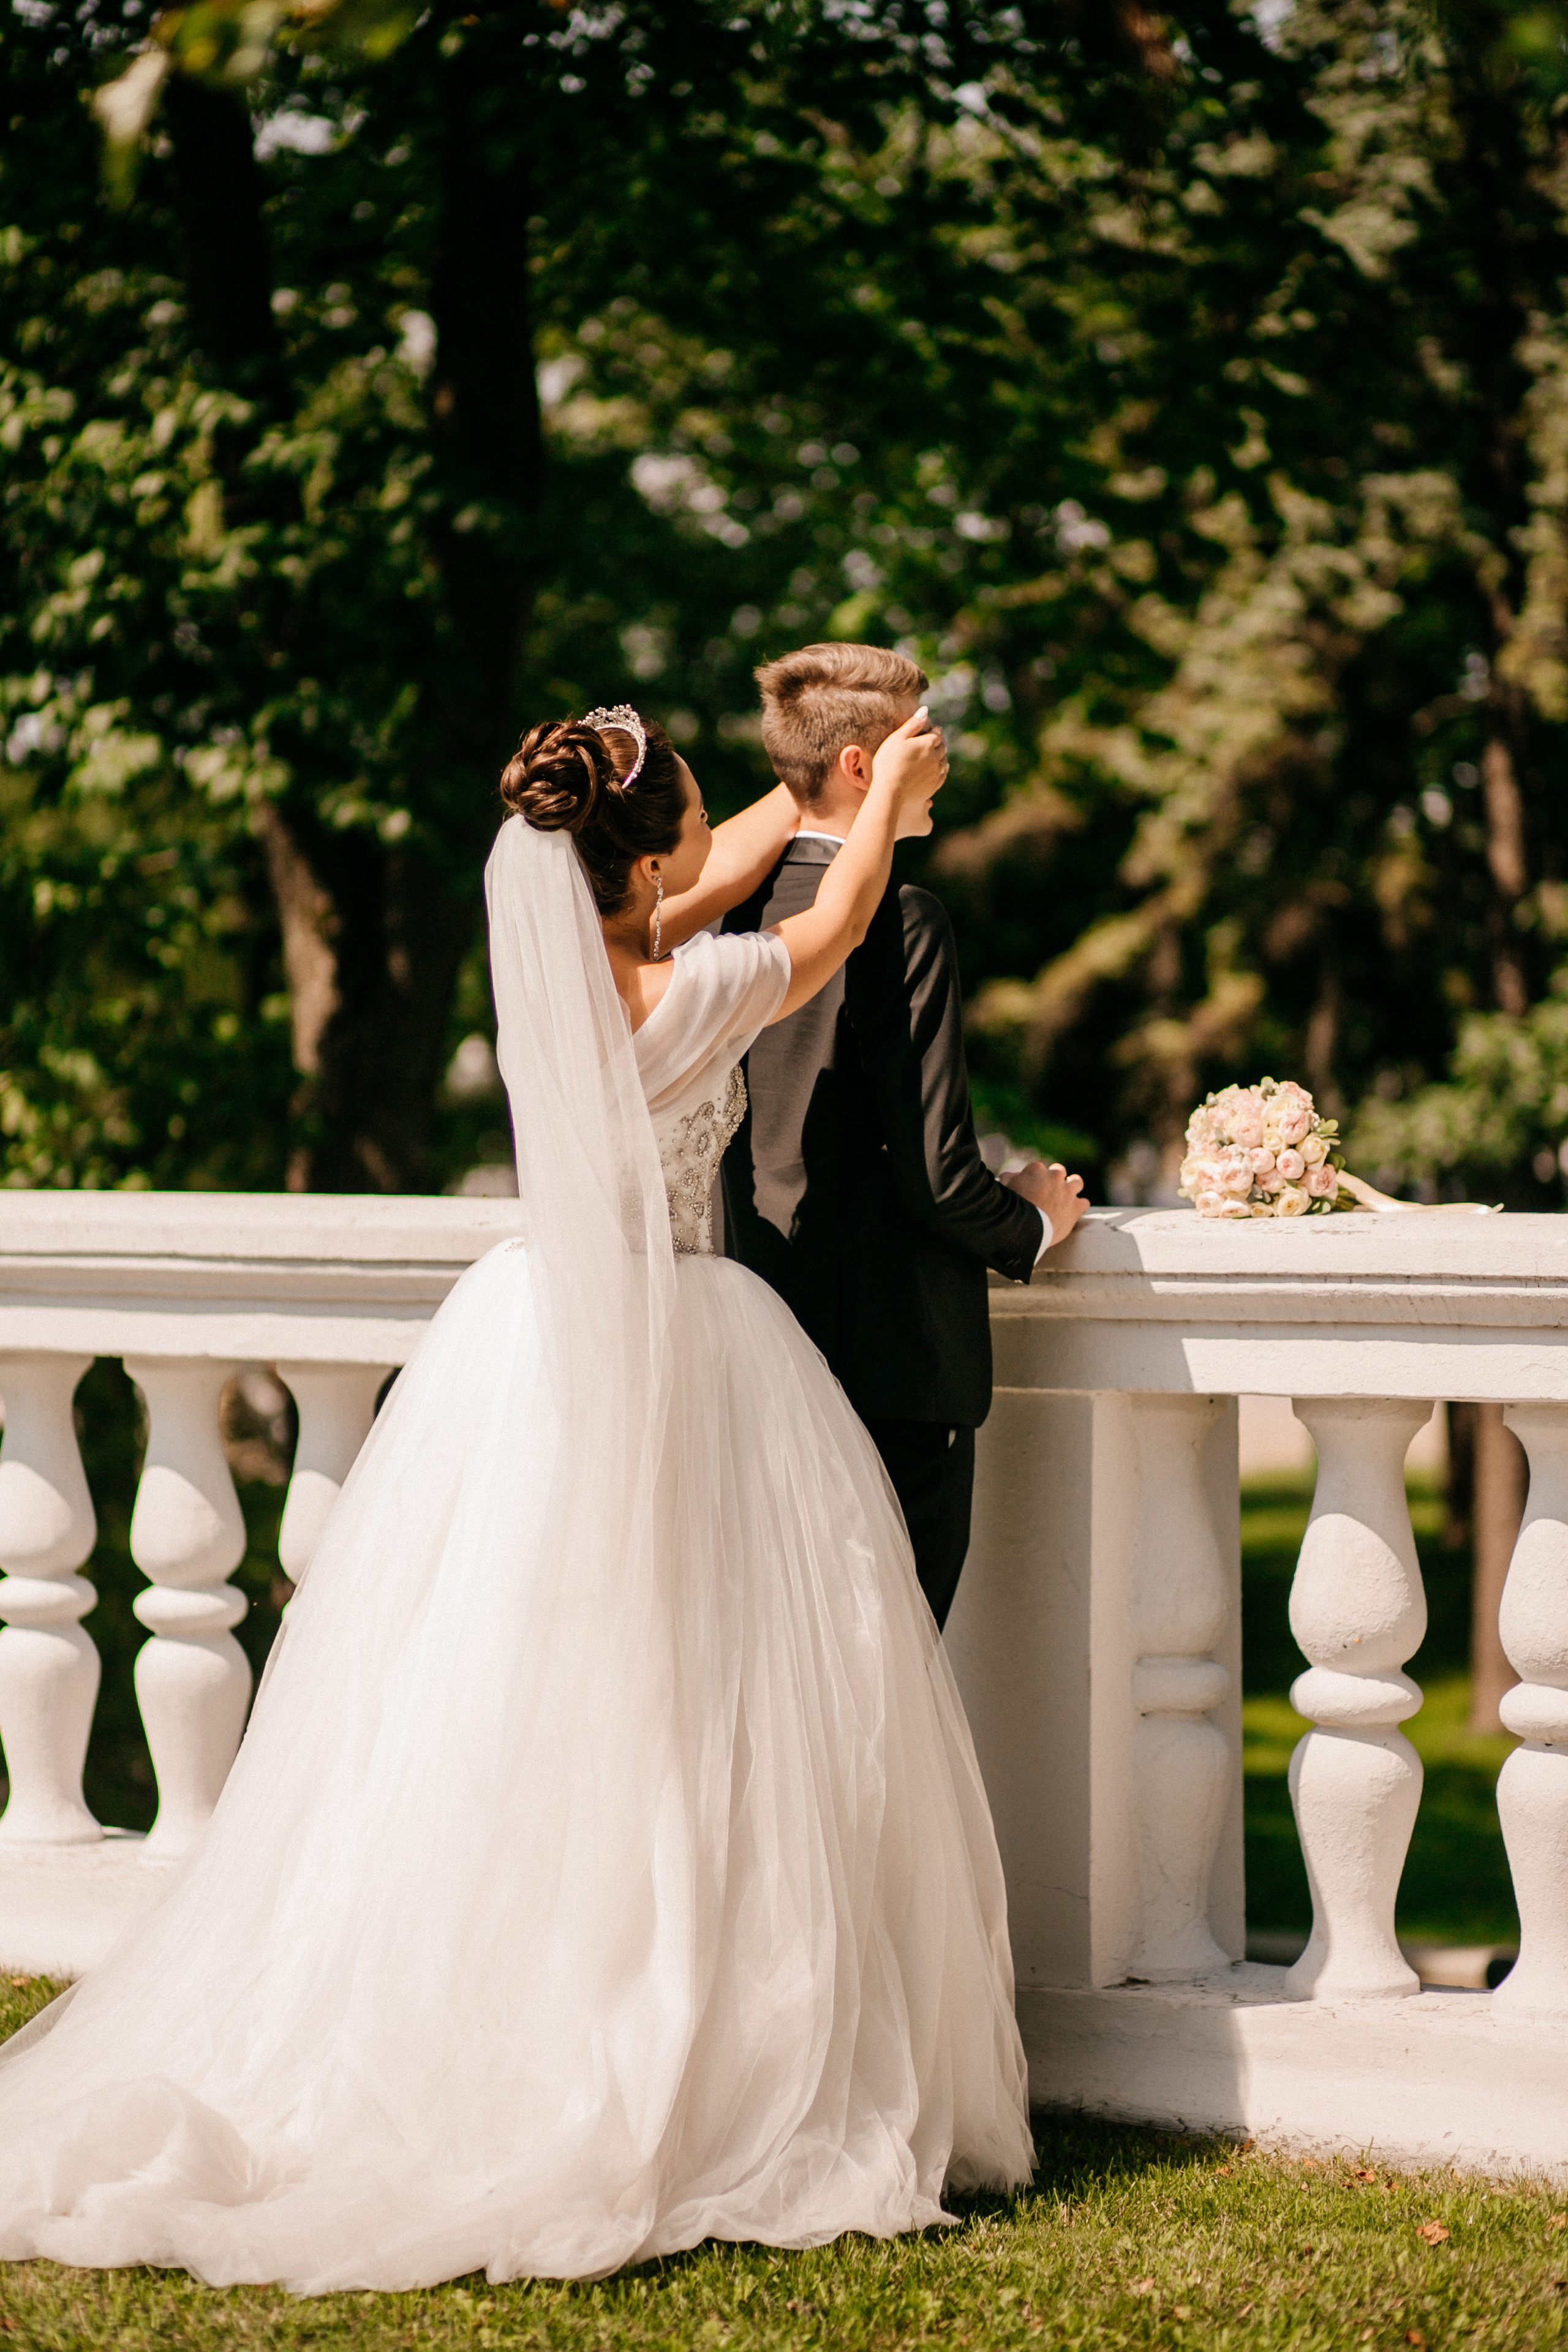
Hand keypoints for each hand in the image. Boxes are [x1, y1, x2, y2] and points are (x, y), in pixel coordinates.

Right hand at [869, 706, 947, 836]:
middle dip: (940, 742)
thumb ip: (912, 724)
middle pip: (942, 747)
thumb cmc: (888, 762)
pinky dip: (942, 770)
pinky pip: (942, 775)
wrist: (889, 791)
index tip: (933, 729)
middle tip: (936, 740)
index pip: (937, 733)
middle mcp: (935, 757)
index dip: (935, 730)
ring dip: (942, 756)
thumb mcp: (897, 738)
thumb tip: (925, 710)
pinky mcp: (933, 786)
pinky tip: (940, 769)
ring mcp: (935, 773)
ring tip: (938, 754)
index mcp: (927, 743)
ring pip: (944, 761)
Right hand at [1002, 1159, 1088, 1247]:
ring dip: (1072, 1186)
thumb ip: (1009, 1177)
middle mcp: (1055, 1176)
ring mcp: (1068, 1191)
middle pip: (1059, 1171)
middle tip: (1049, 1191)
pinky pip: (1084, 1202)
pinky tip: (1072, 1211)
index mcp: (1037, 1169)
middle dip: (1055, 1179)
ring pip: (1077, 1182)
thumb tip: (1012, 1175)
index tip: (1032, 1187)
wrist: (1025, 1227)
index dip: (1035, 1178)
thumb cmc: (1011, 1207)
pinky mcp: (1076, 1207)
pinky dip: (1079, 1206)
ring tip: (1066, 1195)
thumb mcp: (1004, 1187)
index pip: (1039, 1168)